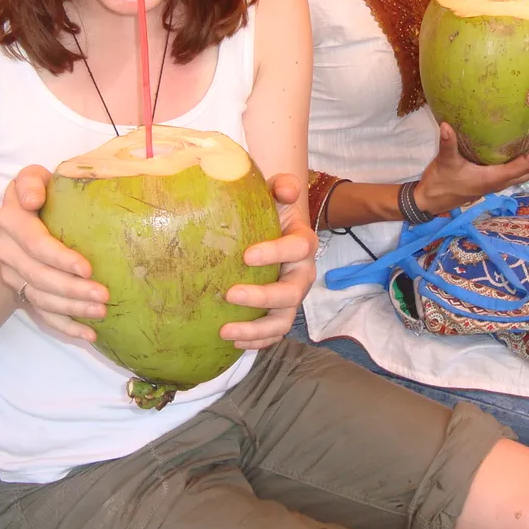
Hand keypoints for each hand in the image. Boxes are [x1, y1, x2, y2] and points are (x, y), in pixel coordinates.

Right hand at [0, 165, 107, 341]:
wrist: (15, 222)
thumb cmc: (38, 194)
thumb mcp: (32, 179)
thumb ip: (31, 181)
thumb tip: (32, 198)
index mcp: (11, 220)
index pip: (35, 243)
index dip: (59, 258)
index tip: (87, 268)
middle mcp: (6, 250)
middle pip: (39, 276)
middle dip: (72, 289)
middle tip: (104, 296)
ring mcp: (12, 275)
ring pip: (41, 298)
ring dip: (72, 309)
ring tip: (102, 311)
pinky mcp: (22, 292)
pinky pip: (42, 314)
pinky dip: (65, 327)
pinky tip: (89, 334)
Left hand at [220, 173, 317, 350]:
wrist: (272, 229)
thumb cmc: (270, 211)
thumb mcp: (275, 194)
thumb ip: (281, 187)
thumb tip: (286, 189)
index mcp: (303, 243)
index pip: (298, 248)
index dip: (275, 253)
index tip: (246, 255)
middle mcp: (302, 274)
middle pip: (291, 294)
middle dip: (262, 298)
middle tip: (230, 295)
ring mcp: (292, 298)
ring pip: (282, 321)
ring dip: (256, 330)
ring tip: (225, 331)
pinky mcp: (279, 314)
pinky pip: (272, 334)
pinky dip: (255, 342)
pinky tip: (231, 341)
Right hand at [417, 123, 528, 213]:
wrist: (431, 201)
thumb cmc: (440, 183)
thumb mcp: (444, 162)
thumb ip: (448, 144)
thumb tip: (446, 125)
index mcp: (495, 178)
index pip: (528, 164)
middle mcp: (500, 182)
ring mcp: (496, 183)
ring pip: (525, 173)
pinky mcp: (491, 182)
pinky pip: (515, 172)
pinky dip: (523, 159)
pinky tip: (517, 146)